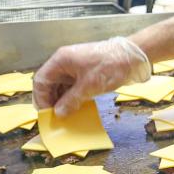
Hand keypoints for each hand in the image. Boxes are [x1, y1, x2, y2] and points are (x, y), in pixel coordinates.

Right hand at [32, 36, 150, 116]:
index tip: (46, 113)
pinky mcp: (84, 72)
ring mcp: (74, 67)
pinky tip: (74, 107)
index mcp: (60, 60)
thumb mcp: (89, 86)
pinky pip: (72, 86)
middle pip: (49, 83)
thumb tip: (58, 113)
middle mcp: (64, 62)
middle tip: (55, 117)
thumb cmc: (109, 67)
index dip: (41, 98)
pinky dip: (71, 96)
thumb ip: (71, 100)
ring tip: (65, 115)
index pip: (40, 80)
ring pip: (60, 86)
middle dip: (50, 100)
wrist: (133, 56)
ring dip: (61, 100)